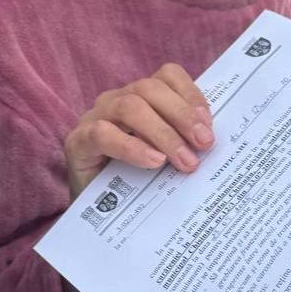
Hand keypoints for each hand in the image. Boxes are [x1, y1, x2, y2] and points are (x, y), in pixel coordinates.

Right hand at [64, 63, 214, 196]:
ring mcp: (94, 118)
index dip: (190, 94)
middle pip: (150, 89)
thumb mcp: (166, 160)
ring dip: (163, 133)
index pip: (167, 76)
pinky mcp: (78, 142)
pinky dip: (132, 147)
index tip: (208, 124)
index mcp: (141, 98)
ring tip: (185, 161)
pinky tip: (153, 162)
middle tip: (204, 144)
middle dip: (182, 115)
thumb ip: (184, 145)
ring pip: (129, 107)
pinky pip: (103, 134)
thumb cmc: (134, 184)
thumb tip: (212, 144)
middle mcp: (117, 101)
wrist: (96, 215)